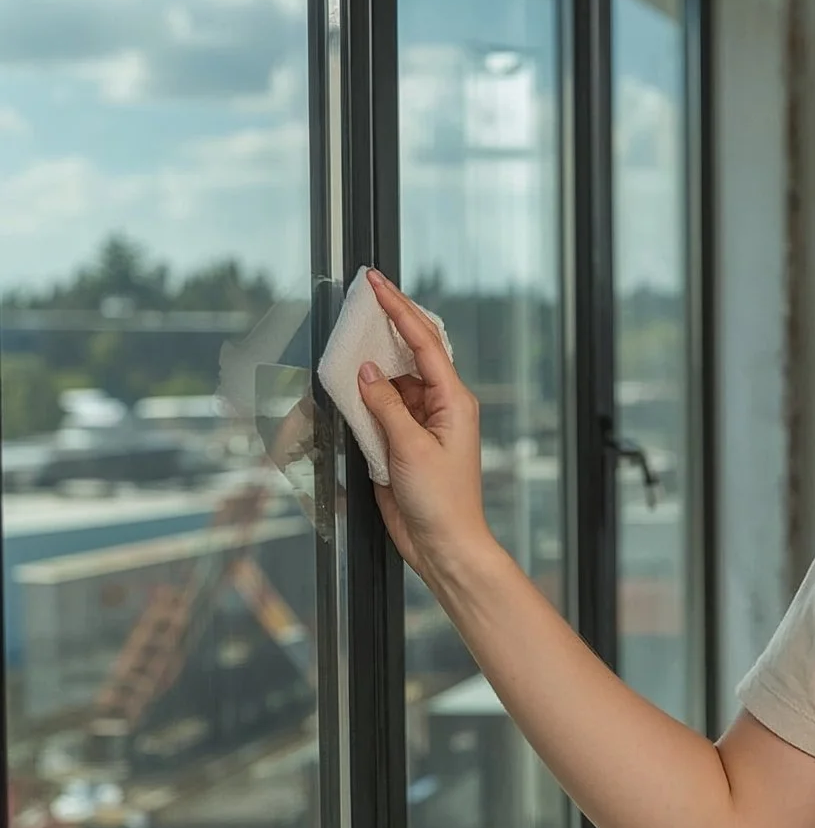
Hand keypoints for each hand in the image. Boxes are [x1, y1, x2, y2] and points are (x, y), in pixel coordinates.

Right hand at [355, 268, 492, 584]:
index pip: (426, 342)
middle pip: (411, 354)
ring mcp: (422, 422)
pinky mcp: (403, 441)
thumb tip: (366, 373)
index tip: (378, 283)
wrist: (444, 544)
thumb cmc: (442, 502)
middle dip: (387, 325)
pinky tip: (347, 385)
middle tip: (363, 296)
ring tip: (346, 340)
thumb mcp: (410, 449)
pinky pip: (380, 409)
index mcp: (454, 400)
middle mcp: (441, 405)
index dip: (400, 309)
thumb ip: (386, 407)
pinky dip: (363, 397)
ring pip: (390, 381)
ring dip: (369, 366)